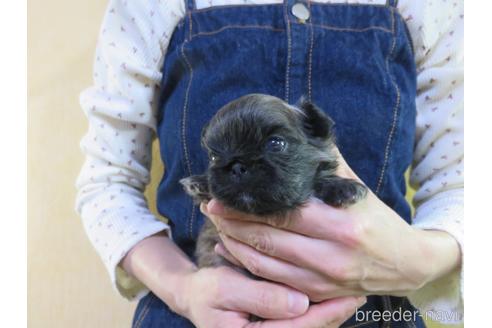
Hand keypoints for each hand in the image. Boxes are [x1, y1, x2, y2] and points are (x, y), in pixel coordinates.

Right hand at [178, 266, 366, 327]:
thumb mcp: (224, 288)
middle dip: (336, 313)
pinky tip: (330, 294)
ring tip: (353, 292)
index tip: (351, 296)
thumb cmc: (206, 292)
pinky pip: (302, 323)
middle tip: (362, 291)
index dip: (327, 312)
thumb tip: (299, 302)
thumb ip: (259, 296)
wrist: (195, 299)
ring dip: (331, 311)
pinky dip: (319, 310)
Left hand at [201, 152, 460, 301]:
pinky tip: (233, 252)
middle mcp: (331, 255)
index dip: (248, 206)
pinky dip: (249, 266)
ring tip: (218, 227)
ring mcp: (324, 280)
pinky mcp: (318, 295)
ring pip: (265, 264)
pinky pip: (273, 282)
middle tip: (211, 209)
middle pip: (268, 239)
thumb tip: (300, 122)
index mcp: (342, 224)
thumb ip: (327, 159)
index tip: (222, 195)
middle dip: (233, 223)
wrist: (407, 263)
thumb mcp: (356, 187)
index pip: (283, 213)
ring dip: (236, 245)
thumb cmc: (378, 219)